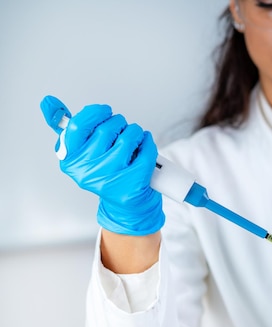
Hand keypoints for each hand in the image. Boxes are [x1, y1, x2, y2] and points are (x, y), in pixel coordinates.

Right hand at [40, 95, 163, 234]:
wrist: (127, 204)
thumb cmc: (105, 172)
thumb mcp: (81, 152)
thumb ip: (64, 126)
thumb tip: (48, 102)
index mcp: (71, 161)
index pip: (77, 126)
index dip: (95, 113)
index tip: (104, 111)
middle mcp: (88, 171)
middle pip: (107, 128)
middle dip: (118, 122)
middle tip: (121, 129)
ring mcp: (111, 178)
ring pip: (129, 136)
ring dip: (135, 131)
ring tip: (134, 140)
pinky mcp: (134, 182)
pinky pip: (146, 149)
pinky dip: (148, 143)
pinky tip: (144, 148)